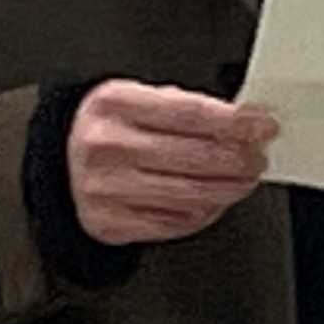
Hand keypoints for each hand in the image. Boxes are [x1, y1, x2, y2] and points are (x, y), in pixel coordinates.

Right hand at [69, 83, 276, 246]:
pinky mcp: (110, 223)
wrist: (60, 162)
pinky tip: (213, 200)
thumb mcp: (139, 100)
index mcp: (116, 104)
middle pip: (196, 157)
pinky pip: (175, 222)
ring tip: (244, 179)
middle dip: (241, 159)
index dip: (236, 122)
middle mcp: (107, 146)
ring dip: (230, 188)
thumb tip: (246, 122)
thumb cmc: (110, 128)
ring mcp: (106, 188)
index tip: (264, 126)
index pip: (191, 113)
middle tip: (258, 157)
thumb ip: (187, 108)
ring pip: (192, 194)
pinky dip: (204, 212)